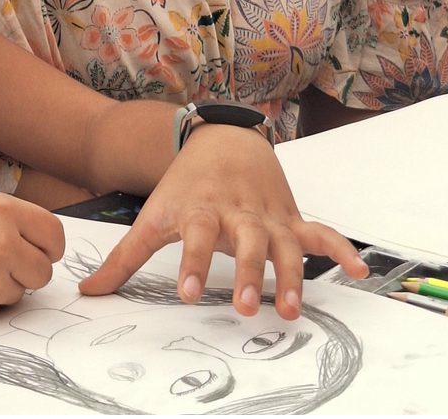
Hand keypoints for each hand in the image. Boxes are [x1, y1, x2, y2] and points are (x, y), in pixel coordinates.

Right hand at [0, 192, 64, 328]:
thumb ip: (1, 221)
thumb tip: (28, 239)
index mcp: (2, 210)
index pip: (55, 233)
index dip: (50, 246)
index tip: (41, 251)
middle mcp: (4, 244)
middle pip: (44, 270)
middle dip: (29, 271)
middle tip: (4, 266)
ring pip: (21, 292)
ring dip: (3, 287)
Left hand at [79, 125, 367, 320]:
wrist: (223, 138)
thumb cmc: (185, 185)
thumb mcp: (153, 214)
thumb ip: (124, 258)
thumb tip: (88, 293)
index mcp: (202, 209)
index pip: (196, 236)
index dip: (192, 263)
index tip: (187, 293)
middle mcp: (237, 212)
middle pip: (245, 242)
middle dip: (246, 273)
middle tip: (243, 306)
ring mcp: (267, 214)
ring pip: (284, 243)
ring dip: (291, 274)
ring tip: (292, 308)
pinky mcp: (290, 217)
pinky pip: (319, 232)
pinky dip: (339, 249)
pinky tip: (359, 271)